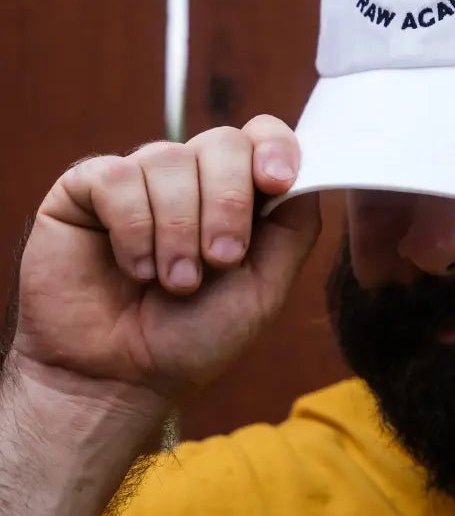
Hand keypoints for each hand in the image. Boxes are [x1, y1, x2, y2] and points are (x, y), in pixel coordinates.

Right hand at [7, 116, 320, 408]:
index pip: (263, 136)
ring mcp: (139, 180)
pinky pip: (117, 177)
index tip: (277, 183)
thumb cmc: (194, 337)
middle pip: (223, 142)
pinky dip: (133, 227)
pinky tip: (136, 267)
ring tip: (174, 282)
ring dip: (178, 228)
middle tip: (220, 260)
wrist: (120, 379)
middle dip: (228, 202)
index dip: (275, 148)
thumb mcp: (265, 287)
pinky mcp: (85, 190)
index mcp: (239, 193)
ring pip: (169, 158)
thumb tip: (308, 172)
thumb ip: (293, 226)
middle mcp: (190, 177)